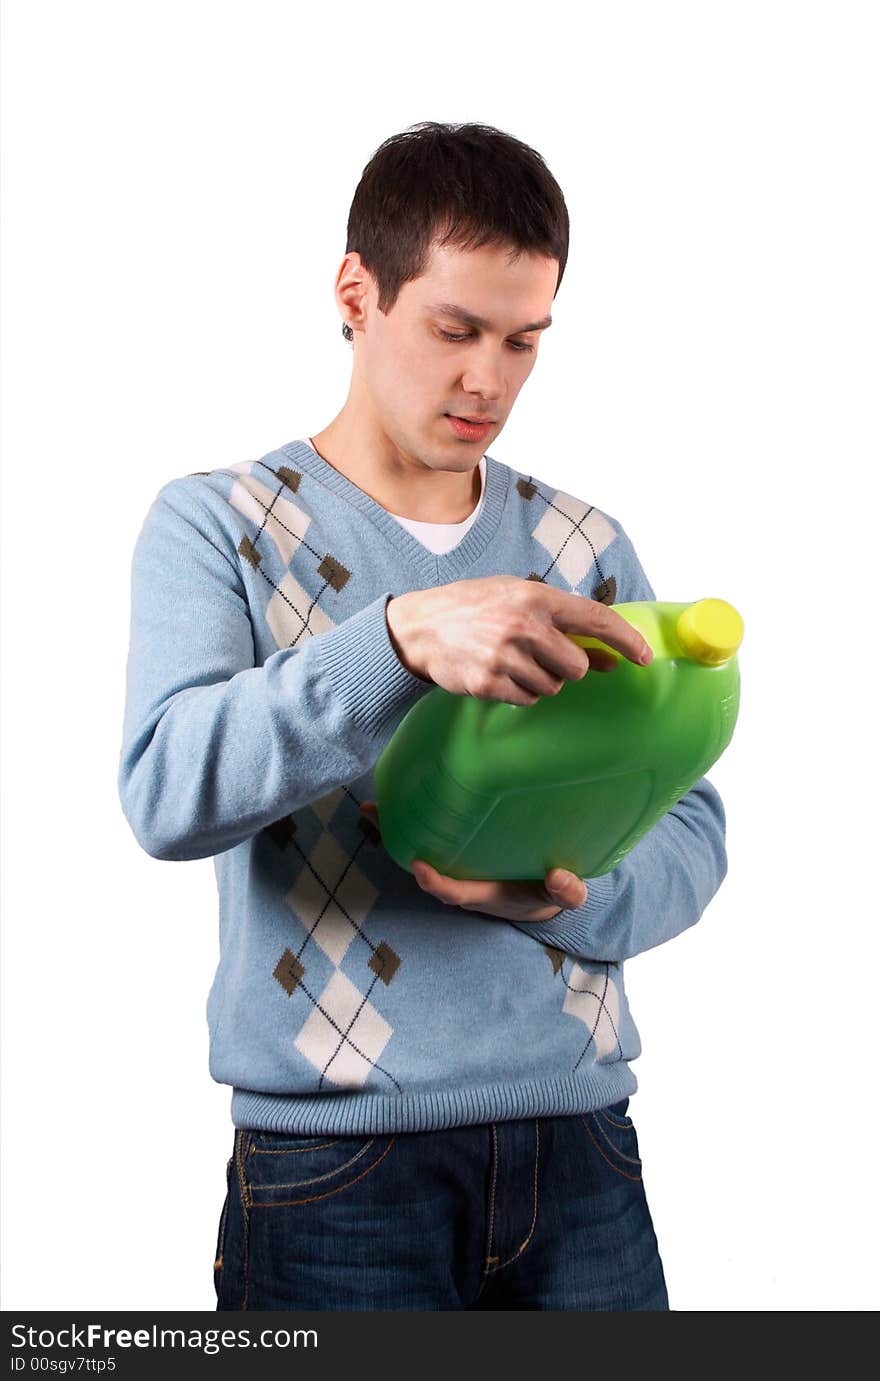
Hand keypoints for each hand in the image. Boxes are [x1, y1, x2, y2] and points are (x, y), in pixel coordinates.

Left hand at [360, 801, 587, 922]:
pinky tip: (400, 791)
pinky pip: (431, 833)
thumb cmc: (548, 891)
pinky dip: (412, 818)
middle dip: (397, 845)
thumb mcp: (564, 896)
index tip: (420, 868)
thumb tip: (561, 878)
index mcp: (486, 893)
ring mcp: (459, 862)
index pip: (456, 892)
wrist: (546, 891)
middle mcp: (465, 879)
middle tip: (374, 815)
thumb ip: (567, 892)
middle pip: (424, 868)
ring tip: (372, 804)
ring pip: (422, 847)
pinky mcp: (461, 844)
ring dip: (395, 828)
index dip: (436, 883)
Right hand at [385, 575, 652, 707]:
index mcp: (535, 598)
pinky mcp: (488, 683)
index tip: (644, 657)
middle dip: (569, 667)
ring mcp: (504, 656)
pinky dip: (520, 692)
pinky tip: (500, 674)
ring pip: (553, 687)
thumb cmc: (475, 608)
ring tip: (513, 661)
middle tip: (543, 656)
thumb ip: (564, 625)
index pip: (596, 619)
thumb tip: (609, 659)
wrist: (420, 627)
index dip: (626, 640)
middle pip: (577, 666)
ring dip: (541, 680)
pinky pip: (527, 700)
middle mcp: (523, 626)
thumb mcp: (518, 600)